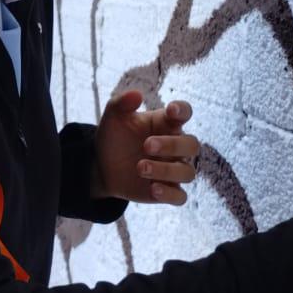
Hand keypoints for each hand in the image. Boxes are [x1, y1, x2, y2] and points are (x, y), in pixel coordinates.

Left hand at [91, 90, 200, 204]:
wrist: (101, 166)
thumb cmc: (114, 137)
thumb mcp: (113, 118)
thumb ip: (122, 103)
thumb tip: (136, 95)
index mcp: (166, 123)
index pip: (185, 113)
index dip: (183, 110)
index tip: (171, 110)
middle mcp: (175, 147)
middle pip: (192, 145)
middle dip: (172, 145)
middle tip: (146, 145)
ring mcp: (173, 170)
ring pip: (187, 172)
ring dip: (166, 170)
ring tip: (140, 167)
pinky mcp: (167, 191)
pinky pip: (180, 197)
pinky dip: (169, 194)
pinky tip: (153, 188)